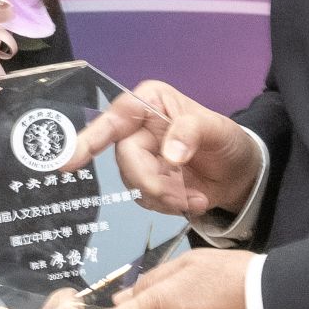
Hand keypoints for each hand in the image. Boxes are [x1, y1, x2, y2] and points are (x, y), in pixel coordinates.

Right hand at [65, 80, 263, 223]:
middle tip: (182, 194)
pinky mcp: (145, 183)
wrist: (239, 172)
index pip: (115, 119)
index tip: (69, 162)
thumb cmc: (226, 140)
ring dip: (166, 196)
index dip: (89, 139)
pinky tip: (192, 199)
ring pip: (133, 183)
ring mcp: (139, 157)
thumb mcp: (217, 129)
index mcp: (148, 103)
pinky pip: (144, 200)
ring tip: (195, 195)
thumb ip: (191, 132)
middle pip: (125, 160)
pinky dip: (169, 205)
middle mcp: (136, 128)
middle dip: (152, 182)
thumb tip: (170, 154)